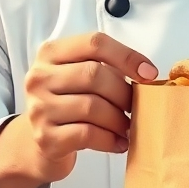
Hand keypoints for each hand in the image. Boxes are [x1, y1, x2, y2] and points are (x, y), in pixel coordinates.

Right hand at [0, 33, 156, 187]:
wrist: (39, 144)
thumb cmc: (69, 104)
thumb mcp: (78, 76)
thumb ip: (106, 67)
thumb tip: (146, 74)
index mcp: (51, 53)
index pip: (94, 43)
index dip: (127, 56)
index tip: (149, 73)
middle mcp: (40, 77)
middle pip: (94, 74)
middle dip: (123, 92)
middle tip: (136, 106)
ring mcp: (39, 108)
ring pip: (92, 106)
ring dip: (119, 119)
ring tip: (129, 126)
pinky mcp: (45, 138)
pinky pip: (88, 134)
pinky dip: (111, 139)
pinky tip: (120, 142)